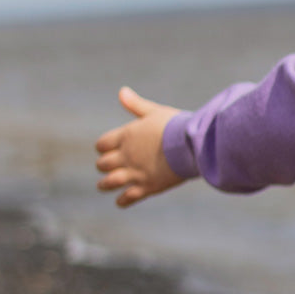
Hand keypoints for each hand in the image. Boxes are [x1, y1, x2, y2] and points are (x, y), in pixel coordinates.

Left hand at [95, 86, 184, 207]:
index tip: (106, 149)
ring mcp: (135, 173)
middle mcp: (126, 156)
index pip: (102, 144)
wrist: (192, 144)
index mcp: (126, 136)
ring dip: (105, 184)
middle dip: (104, 165)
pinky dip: (122, 200)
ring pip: (110, 182)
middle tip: (106, 167)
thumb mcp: (155, 111)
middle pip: (103, 164)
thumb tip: (121, 91)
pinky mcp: (147, 187)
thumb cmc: (176, 125)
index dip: (103, 147)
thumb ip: (136, 105)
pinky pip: (128, 197)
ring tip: (103, 186)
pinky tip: (121, 201)